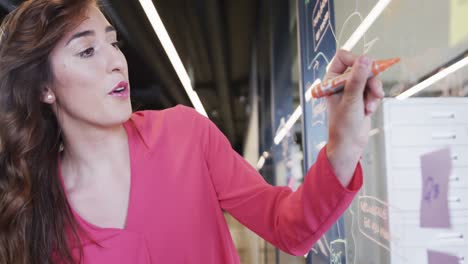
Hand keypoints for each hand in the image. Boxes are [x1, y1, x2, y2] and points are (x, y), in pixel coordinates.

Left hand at [324, 50, 383, 185]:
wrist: (349, 144)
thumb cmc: (343, 124)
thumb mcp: (352, 100)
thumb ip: (358, 79)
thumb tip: (365, 59)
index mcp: (331, 80)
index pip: (344, 57)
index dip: (356, 59)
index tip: (367, 67)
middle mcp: (341, 82)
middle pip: (362, 67)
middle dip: (371, 80)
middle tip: (376, 91)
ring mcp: (352, 89)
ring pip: (371, 78)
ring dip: (373, 92)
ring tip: (369, 107)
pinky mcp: (362, 96)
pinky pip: (374, 89)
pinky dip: (374, 99)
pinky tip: (368, 111)